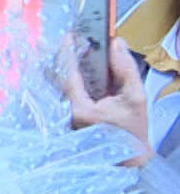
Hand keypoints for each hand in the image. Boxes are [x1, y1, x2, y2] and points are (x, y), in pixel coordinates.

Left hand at [63, 36, 152, 164]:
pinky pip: (64, 93)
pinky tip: (75, 68)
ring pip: (58, 85)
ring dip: (63, 66)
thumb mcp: (135, 97)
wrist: (128, 157)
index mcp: (80, 108)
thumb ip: (125, 69)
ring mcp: (65, 116)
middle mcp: (66, 113)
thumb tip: (116, 43)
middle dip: (62, 57)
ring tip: (71, 49)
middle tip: (70, 39)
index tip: (69, 36)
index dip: (67, 53)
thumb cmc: (132, 129)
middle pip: (58, 78)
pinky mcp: (68, 117)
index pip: (68, 74)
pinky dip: (67, 78)